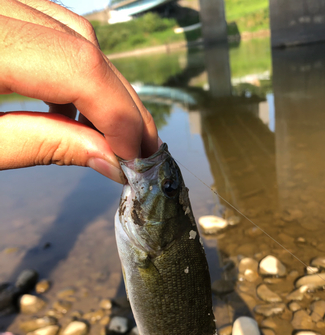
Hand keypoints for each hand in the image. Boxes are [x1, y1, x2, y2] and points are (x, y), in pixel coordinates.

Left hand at [0, 0, 158, 182]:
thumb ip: (41, 145)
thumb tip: (109, 159)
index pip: (78, 67)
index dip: (117, 114)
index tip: (132, 156)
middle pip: (84, 47)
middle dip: (121, 105)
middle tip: (141, 150)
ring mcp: (1, 5)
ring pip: (74, 33)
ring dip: (103, 87)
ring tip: (112, 135)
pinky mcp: (3, 16)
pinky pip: (51, 28)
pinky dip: (74, 68)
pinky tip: (72, 109)